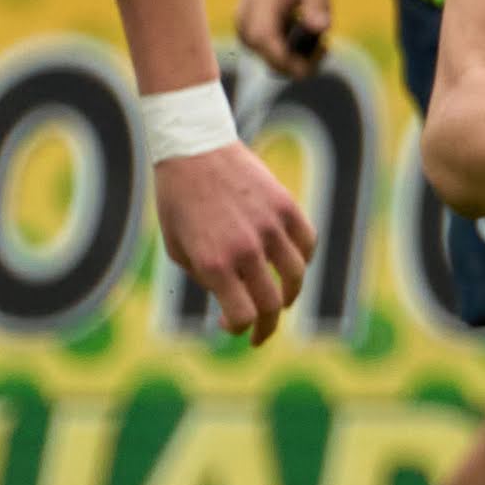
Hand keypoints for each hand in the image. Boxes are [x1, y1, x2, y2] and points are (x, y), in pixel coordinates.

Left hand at [153, 142, 314, 344]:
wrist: (194, 150)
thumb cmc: (178, 201)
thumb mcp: (178, 247)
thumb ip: (205, 278)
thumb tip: (232, 300)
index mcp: (213, 263)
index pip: (244, 315)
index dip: (241, 328)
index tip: (233, 327)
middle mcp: (245, 249)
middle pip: (272, 304)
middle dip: (267, 326)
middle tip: (262, 334)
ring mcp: (269, 227)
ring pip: (296, 277)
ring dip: (290, 295)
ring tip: (282, 300)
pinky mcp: (286, 207)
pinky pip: (307, 244)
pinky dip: (302, 260)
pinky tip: (291, 265)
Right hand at [233, 0, 332, 78]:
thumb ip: (317, 0)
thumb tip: (321, 28)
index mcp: (261, 3)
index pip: (264, 40)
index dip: (290, 59)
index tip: (323, 51)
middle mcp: (245, 20)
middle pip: (270, 60)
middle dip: (302, 60)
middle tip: (325, 42)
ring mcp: (244, 29)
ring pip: (272, 61)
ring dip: (298, 56)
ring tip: (313, 30)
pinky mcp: (249, 34)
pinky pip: (271, 54)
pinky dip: (291, 50)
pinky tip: (302, 30)